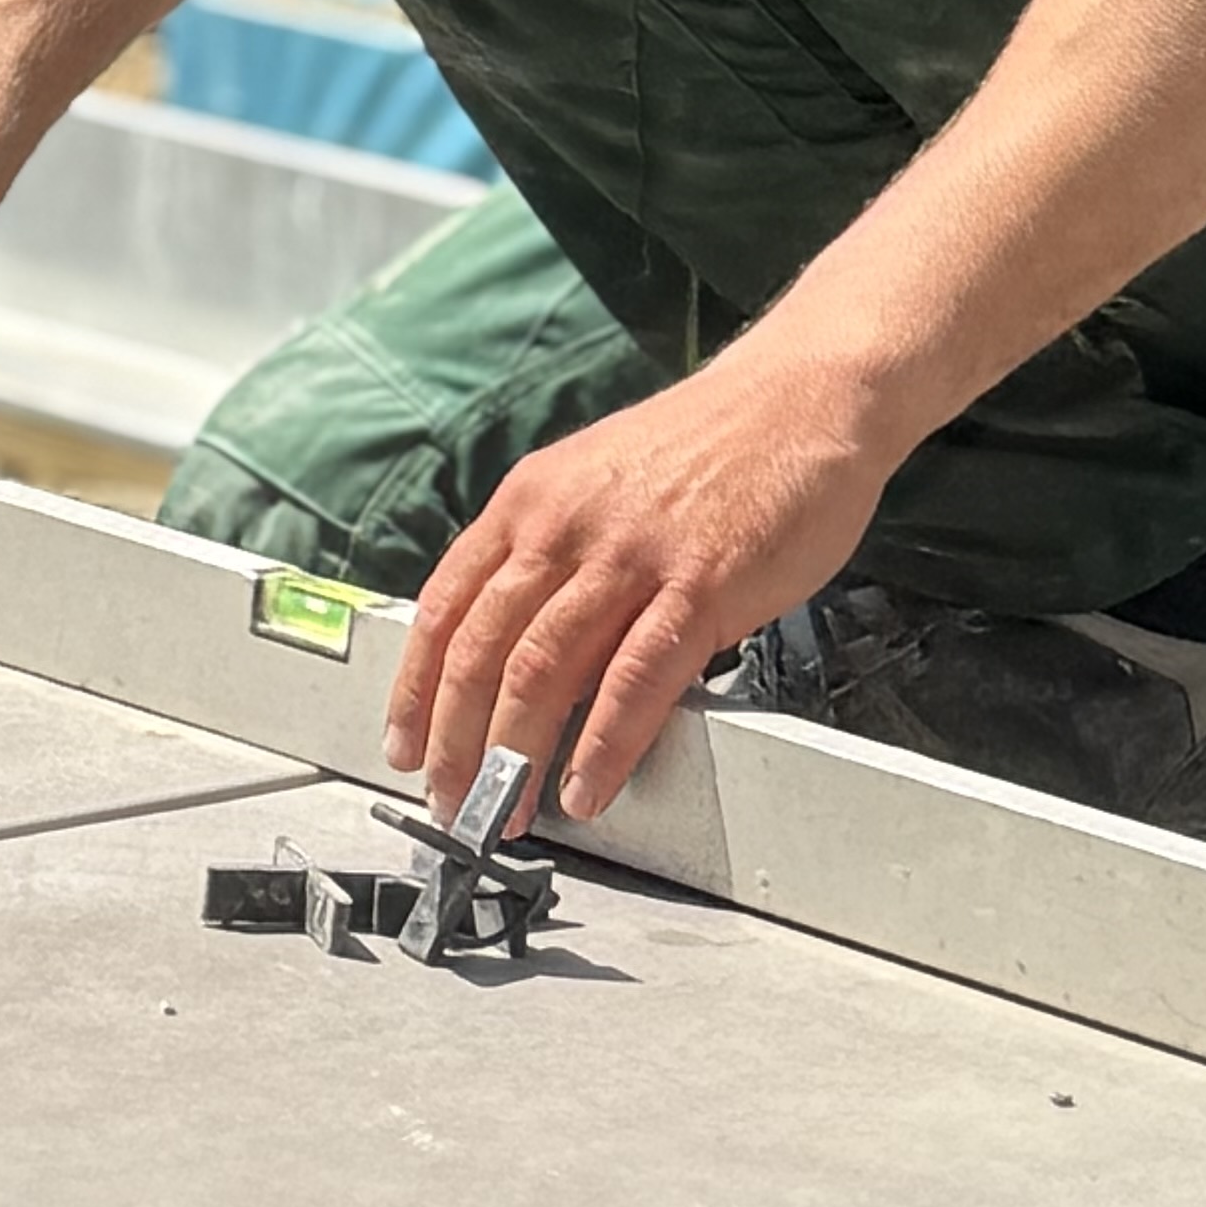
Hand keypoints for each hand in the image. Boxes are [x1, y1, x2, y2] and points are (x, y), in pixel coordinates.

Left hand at [386, 349, 893, 832]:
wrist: (802, 396)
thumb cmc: (711, 448)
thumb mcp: (599, 483)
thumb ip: (554, 558)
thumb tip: (515, 652)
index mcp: (532, 499)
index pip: (445, 606)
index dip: (415, 689)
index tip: (403, 745)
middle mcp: (567, 523)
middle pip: (481, 649)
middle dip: (455, 741)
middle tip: (451, 798)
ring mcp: (632, 552)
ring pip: (543, 668)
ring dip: (516, 755)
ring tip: (508, 810)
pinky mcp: (701, 583)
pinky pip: (636, 678)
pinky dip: (605, 744)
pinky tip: (589, 785)